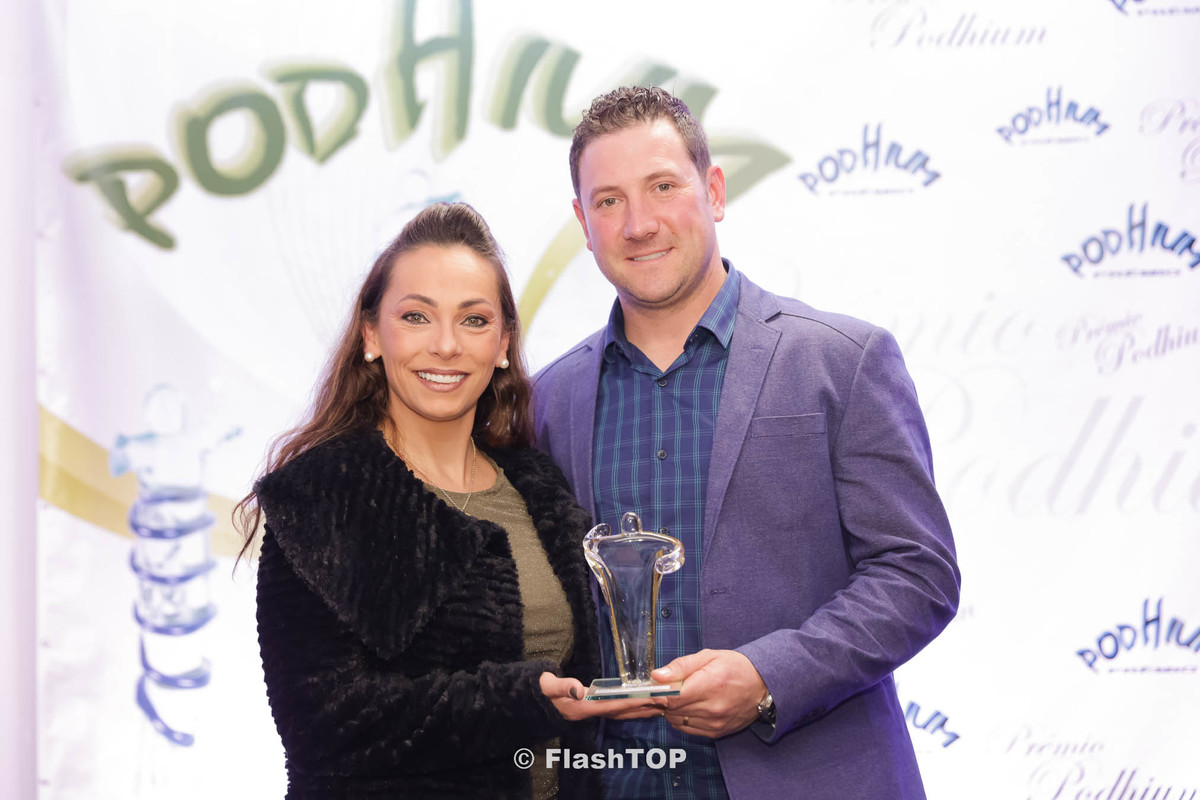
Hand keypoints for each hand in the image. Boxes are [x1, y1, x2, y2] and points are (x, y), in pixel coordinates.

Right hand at [539, 673, 665, 721]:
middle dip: (642, 708)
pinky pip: (615, 711)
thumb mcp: (547, 686)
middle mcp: (589, 712)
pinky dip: (630, 709)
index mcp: (582, 707)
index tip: (649, 698)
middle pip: (621, 713)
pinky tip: (641, 706)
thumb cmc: (540, 690)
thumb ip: (561, 686)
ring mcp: (590, 713)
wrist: (531, 702)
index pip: (611, 705)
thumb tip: (578, 690)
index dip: (631, 702)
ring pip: (620, 714)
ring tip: (660, 706)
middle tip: (664, 702)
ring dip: (639, 711)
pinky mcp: (590, 709)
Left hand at [652, 649, 767, 737]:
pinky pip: (687, 729)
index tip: (651, 688)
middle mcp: (712, 707)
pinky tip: (689, 706)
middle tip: (666, 687)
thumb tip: (657, 675)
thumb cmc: (736, 667)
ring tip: (681, 695)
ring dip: (672, 709)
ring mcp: (715, 722)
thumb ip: (681, 666)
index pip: (671, 696)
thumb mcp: (709, 656)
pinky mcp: (716, 732)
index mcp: (710, 684)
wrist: (763, 686)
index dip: (656, 693)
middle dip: (664, 698)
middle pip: (672, 709)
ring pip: (677, 720)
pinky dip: (681, 718)